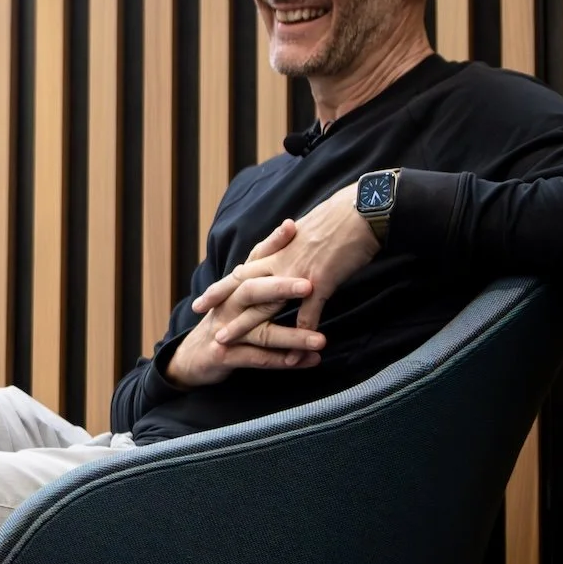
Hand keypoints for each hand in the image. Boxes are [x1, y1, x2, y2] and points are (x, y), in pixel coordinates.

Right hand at [165, 219, 327, 388]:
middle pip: (253, 292)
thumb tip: (292, 246)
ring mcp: (224, 331)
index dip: (271, 244)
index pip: (254, 261)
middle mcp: (227, 306)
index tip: (293, 227)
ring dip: (292, 337)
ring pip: (261, 332)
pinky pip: (257, 359)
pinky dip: (283, 362)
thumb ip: (263, 277)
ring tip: (322, 339)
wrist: (190, 359)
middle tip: (309, 285)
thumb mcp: (238, 298)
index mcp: (234, 289)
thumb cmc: (224, 324)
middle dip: (280, 288)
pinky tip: (310, 360)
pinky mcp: (224, 356)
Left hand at [192, 183, 380, 343]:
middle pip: (243, 286)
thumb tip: (289, 253)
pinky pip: (307, 315)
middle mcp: (282, 262)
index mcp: (280, 250)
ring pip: (264, 304)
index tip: (202, 299)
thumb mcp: (310, 233)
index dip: (222, 285)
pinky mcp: (320, 283)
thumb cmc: (342, 218)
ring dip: (243, 324)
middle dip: (219, 302)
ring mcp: (298, 274)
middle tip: (197, 316)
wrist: (365, 209)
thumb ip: (295, 249)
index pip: (244, 271)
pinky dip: (300, 335)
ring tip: (224, 341)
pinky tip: (294, 354)